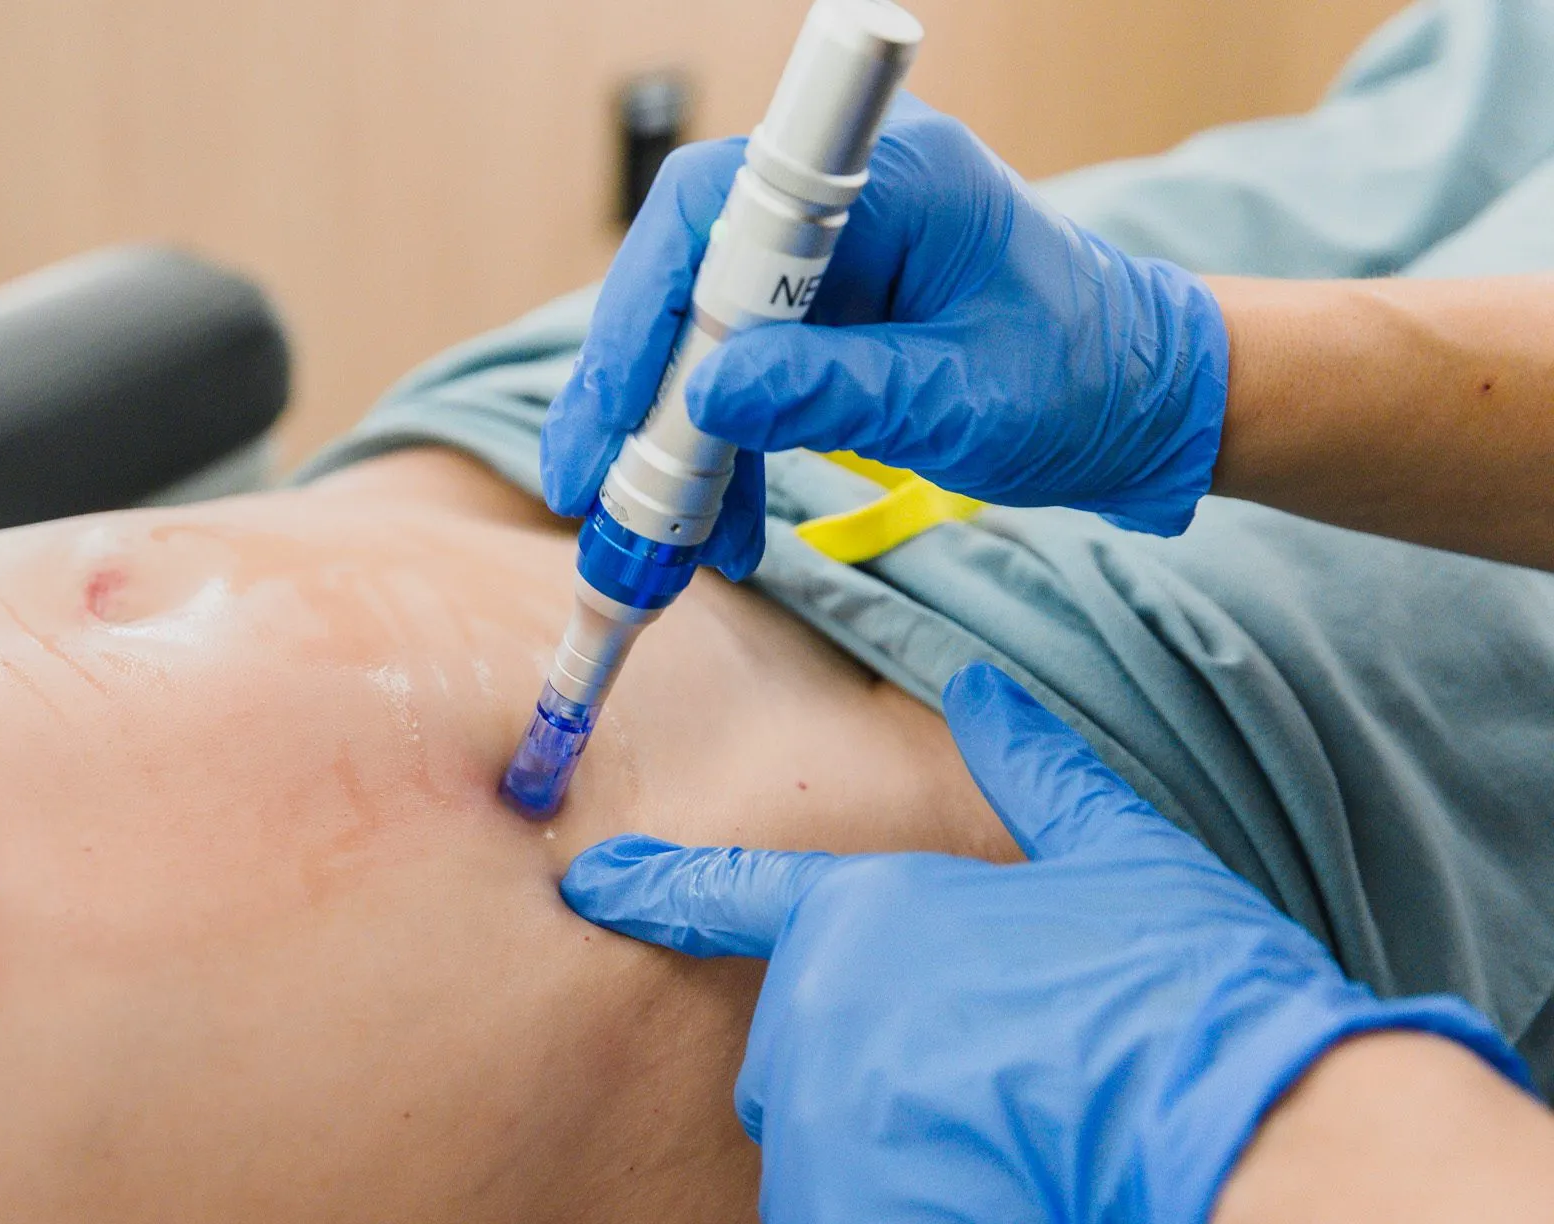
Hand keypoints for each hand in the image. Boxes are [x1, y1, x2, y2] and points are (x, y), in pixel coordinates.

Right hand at [542, 99, 1231, 576]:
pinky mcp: (822, 314)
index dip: (647, 312)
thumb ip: (833, 393)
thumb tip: (708, 401)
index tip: (619, 412)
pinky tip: (722, 527)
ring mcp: (826, 258)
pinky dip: (719, 451)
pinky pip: (737, 373)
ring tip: (652, 537)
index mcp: (888, 179)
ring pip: (697, 334)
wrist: (1146, 402)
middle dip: (632, 389)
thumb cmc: (1084, 382)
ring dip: (667, 437)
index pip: (714, 214)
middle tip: (584, 484)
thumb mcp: (960, 400)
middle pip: (683, 274)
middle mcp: (841, 201)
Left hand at [560, 664, 1526, 1223]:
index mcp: (867, 917)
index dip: (658, 889)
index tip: (590, 883)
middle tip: (981, 1103)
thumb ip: (1031, 770)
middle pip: (786, 1066)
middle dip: (858, 1086)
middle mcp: (812, 1021)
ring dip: (882, 1182)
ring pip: (811, 1170)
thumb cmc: (1185, 993)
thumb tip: (982, 685)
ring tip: (1004, 1177)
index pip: (731, 897)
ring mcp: (813, 1138)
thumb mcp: (1119, 856)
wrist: (1245, 1148)